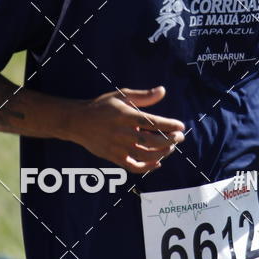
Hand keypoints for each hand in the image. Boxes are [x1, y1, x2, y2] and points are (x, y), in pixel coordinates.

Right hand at [67, 86, 185, 172]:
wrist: (77, 121)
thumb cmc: (102, 106)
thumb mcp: (121, 95)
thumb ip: (143, 96)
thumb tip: (163, 91)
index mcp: (126, 116)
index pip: (153, 122)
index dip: (170, 125)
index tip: (181, 126)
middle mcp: (122, 133)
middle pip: (152, 141)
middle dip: (170, 140)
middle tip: (179, 137)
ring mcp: (117, 147)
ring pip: (145, 156)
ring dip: (162, 153)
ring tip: (171, 148)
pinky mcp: (113, 157)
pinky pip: (133, 167)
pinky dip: (147, 167)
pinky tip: (157, 163)